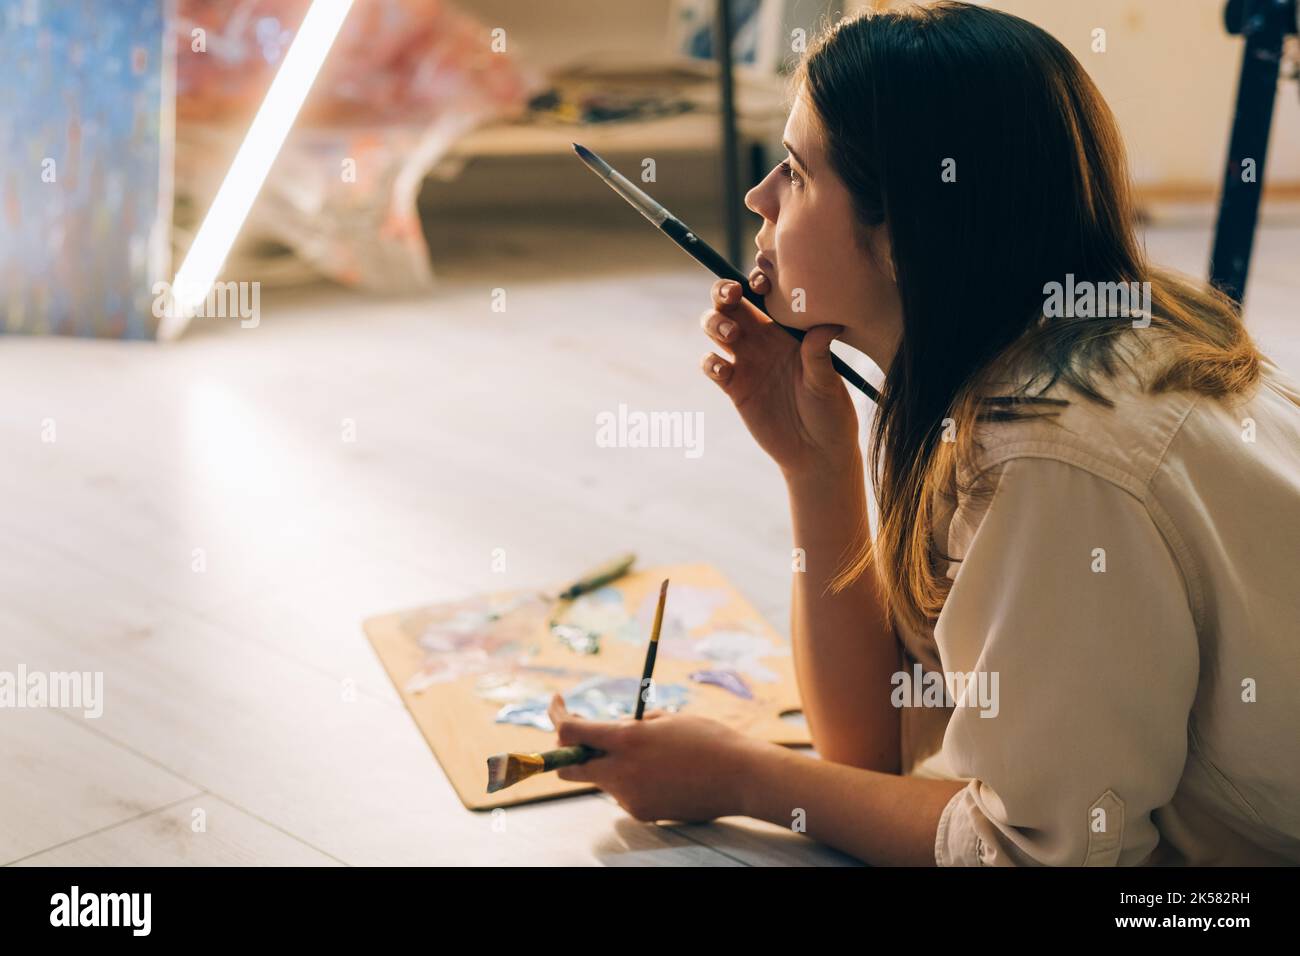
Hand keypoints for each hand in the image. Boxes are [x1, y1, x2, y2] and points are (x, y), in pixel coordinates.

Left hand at [547, 693, 758, 822]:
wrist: (741, 777)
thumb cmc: (708, 739)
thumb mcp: (665, 719)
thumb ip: (630, 726)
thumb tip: (607, 732)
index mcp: (627, 739)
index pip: (570, 732)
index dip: (557, 715)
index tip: (558, 702)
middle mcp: (621, 770)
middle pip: (568, 768)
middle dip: (566, 753)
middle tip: (582, 735)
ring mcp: (630, 796)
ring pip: (601, 779)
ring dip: (610, 764)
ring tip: (653, 753)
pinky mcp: (642, 813)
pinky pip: (624, 793)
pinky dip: (633, 781)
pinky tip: (665, 774)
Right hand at [699, 278, 860, 480]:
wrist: (816, 454)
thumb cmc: (831, 415)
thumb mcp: (828, 383)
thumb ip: (819, 354)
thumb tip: (827, 325)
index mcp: (788, 331)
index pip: (766, 296)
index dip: (756, 281)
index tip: (761, 284)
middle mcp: (764, 341)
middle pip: (732, 304)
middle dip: (723, 291)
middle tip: (731, 295)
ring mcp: (747, 363)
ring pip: (715, 328)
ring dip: (714, 322)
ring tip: (731, 335)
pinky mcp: (734, 388)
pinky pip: (711, 365)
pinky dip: (710, 362)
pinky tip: (723, 370)